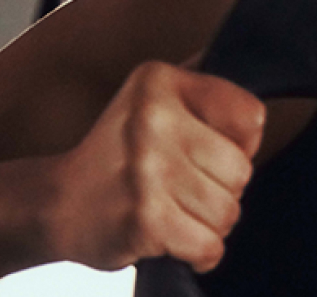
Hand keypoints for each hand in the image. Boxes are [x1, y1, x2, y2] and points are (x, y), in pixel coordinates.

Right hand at [45, 61, 264, 272]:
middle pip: (242, 170)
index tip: (210, 149)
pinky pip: (208, 245)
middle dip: (224, 189)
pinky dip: (200, 251)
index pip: (251, 118)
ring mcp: (147, 169)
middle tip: (187, 186)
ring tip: (178, 209)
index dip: (240, 143)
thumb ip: (205, 84)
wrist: (57, 203)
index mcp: (161, 81)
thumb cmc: (120, 152)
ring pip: (228, 210)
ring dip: (210, 222)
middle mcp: (152, 119)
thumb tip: (259, 66)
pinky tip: (177, 237)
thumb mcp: (155, 98)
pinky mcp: (145, 217)